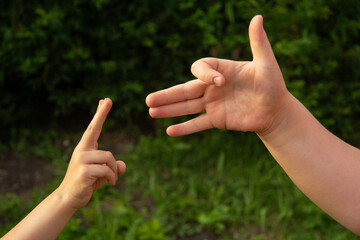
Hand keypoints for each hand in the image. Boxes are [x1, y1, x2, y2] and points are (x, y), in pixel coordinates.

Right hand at [56, 98, 125, 209]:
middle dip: (101, 113)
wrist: (68, 198)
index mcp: (85, 148)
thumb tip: (123, 166)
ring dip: (113, 170)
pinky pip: (106, 169)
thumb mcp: (102, 174)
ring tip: (111, 179)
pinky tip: (110, 183)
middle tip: (107, 99)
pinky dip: (112, 177)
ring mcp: (81, 159)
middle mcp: (81, 150)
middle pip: (95, 130)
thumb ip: (112, 168)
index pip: (93, 128)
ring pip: (108, 156)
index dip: (99, 114)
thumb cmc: (86, 183)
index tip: (104, 100)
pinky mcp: (83, 171)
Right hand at [146, 15, 290, 135]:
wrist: (276, 110)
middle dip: (167, 95)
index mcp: (221, 70)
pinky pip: (198, 124)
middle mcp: (212, 87)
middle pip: (184, 89)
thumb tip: (258, 17)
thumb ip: (258, 43)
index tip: (221, 83)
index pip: (200, 68)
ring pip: (187, 107)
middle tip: (149, 99)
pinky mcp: (217, 120)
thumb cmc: (273, 85)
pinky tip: (169, 131)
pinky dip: (185, 128)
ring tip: (151, 112)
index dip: (204, 74)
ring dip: (169, 110)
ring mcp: (213, 104)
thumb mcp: (266, 63)